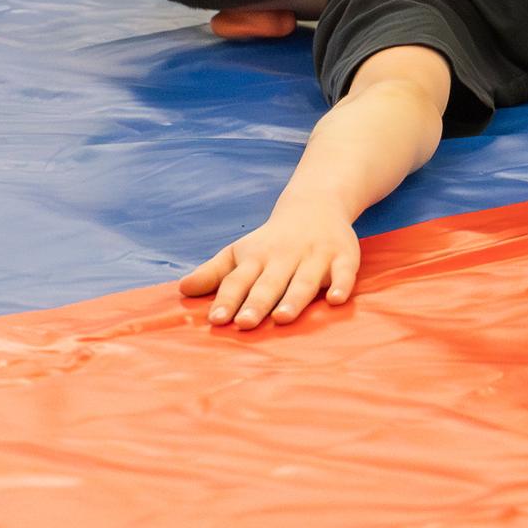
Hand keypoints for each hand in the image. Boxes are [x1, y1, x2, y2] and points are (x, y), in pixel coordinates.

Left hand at [181, 199, 360, 329]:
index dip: (227, 298)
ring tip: (283, 317)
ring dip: (294, 298)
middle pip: (270, 282)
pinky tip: (336, 300)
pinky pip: (345, 271)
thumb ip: (214, 272)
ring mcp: (316, 255)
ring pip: (304, 279)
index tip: (216, 318)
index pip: (238, 279)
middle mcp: (285, 256)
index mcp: (257, 257)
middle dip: (257, 302)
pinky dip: (342, 284)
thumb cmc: (272, 240)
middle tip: (245, 323)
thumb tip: (182, 290)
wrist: (316, 204)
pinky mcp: (343, 255)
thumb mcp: (240, 251)